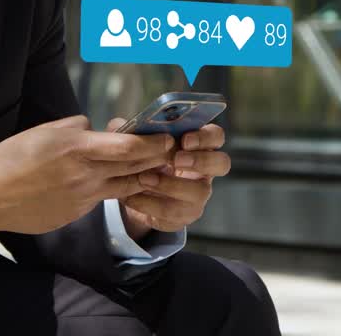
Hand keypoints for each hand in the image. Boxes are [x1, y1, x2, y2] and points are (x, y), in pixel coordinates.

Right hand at [0, 115, 173, 236]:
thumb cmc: (11, 157)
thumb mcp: (44, 131)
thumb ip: (76, 130)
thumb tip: (95, 130)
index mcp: (75, 148)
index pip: (128, 146)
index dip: (153, 143)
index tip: (167, 136)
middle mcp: (84, 175)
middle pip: (133, 167)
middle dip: (156, 158)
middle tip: (171, 150)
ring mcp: (81, 198)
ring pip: (123, 187)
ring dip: (141, 177)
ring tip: (154, 167)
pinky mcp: (75, 214)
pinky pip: (100, 198)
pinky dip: (109, 188)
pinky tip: (112, 182)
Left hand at [106, 121, 230, 239]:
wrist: (134, 193)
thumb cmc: (142, 159)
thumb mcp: (135, 142)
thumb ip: (131, 131)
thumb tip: (119, 125)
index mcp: (198, 145)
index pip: (216, 136)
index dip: (206, 136)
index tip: (185, 139)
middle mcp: (205, 170)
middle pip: (222, 163)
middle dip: (201, 160)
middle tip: (176, 160)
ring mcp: (198, 195)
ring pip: (199, 192)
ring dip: (171, 184)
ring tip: (144, 178)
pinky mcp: (184, 216)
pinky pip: (174, 213)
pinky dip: (150, 204)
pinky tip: (133, 196)